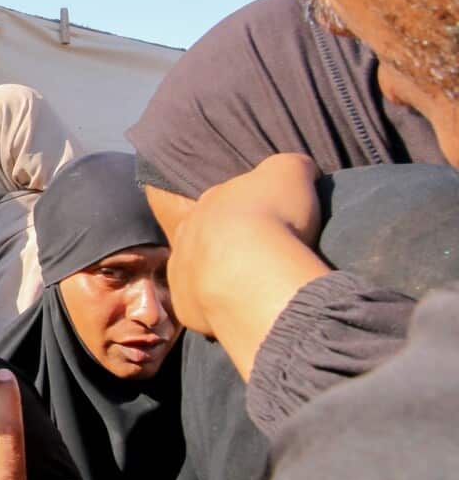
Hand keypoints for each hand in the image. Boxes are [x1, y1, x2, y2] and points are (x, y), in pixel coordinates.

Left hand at [167, 154, 328, 377]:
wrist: (249, 271)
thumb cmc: (273, 217)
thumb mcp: (291, 173)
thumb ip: (291, 167)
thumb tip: (298, 172)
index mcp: (211, 199)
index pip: (230, 201)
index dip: (254, 213)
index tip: (275, 226)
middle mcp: (187, 231)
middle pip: (209, 236)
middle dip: (231, 245)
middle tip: (264, 260)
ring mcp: (181, 270)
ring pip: (201, 272)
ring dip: (222, 278)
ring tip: (255, 290)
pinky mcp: (185, 306)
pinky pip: (201, 307)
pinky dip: (219, 309)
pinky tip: (245, 312)